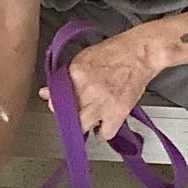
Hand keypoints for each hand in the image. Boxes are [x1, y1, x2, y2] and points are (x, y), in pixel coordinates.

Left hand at [39, 30, 153, 139]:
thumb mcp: (84, 58)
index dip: (57, 102)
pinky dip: (103, 132)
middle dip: (67, 115)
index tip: (59, 105)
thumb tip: (47, 92)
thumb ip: (64, 77)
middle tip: (73, 113)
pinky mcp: (118, 113)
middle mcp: (88, 89)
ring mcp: (103, 103)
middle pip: (66, 114)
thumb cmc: (115, 53)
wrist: (140, 53)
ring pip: (82, 127)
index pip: (55, 96)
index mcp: (76, 73)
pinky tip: (103, 124)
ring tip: (88, 119)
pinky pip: (104, 134)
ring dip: (84, 125)